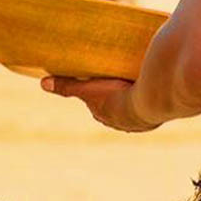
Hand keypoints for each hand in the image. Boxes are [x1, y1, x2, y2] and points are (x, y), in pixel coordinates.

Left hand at [40, 76, 160, 132]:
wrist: (150, 101)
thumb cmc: (117, 97)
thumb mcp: (88, 89)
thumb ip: (67, 86)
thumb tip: (42, 83)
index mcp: (107, 116)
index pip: (99, 106)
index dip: (97, 94)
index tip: (98, 82)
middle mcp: (124, 122)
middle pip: (118, 107)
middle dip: (117, 96)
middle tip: (117, 79)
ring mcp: (142, 119)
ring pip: (135, 106)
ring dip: (135, 96)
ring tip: (136, 79)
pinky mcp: (158, 113)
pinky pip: (152, 103)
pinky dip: (150, 95)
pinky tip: (153, 85)